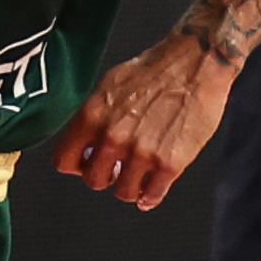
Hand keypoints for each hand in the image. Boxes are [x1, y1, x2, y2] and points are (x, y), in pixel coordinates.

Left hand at [51, 31, 242, 208]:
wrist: (196, 63)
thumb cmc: (157, 69)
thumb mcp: (111, 85)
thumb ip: (95, 116)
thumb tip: (86, 139)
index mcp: (94, 115)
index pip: (63, 160)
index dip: (76, 164)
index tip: (85, 163)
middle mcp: (114, 137)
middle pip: (93, 180)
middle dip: (104, 176)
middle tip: (115, 169)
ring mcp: (142, 153)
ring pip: (123, 192)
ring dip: (129, 187)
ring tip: (137, 177)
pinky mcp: (170, 163)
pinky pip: (152, 195)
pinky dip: (150, 196)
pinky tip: (152, 189)